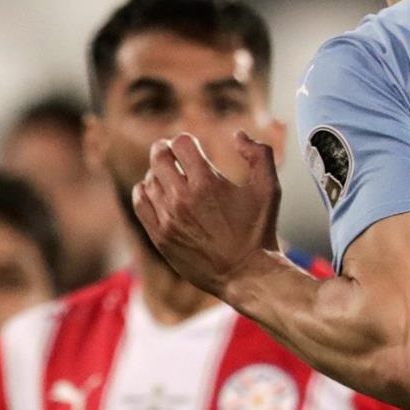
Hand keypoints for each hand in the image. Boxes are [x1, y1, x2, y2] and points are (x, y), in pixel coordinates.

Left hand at [131, 131, 280, 297]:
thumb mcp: (269, 189)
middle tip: (172, 152)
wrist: (246, 274)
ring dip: (158, 172)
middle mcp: (183, 199)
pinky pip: (140, 203)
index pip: (181, 143)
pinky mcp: (160, 237)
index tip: (192, 148)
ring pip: (149, 179)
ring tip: (169, 177)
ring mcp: (168, 219)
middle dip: (165, 149)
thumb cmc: (259, 231)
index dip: (187, 141)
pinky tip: (156, 192)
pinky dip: (144, 192)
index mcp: (207, 183)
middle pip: (159, 157)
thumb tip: (237, 134)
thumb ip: (259, 154)